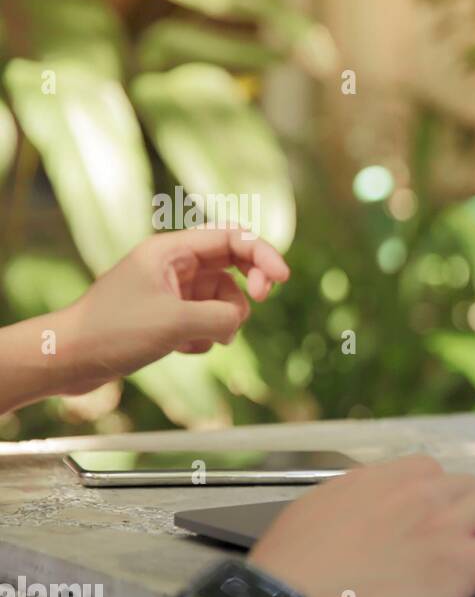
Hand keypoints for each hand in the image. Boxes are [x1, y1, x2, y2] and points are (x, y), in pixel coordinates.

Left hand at [51, 226, 289, 394]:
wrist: (69, 358)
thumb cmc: (113, 331)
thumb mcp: (176, 323)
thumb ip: (221, 317)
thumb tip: (237, 321)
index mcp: (171, 250)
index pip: (231, 238)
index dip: (263, 254)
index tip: (282, 279)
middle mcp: (173, 265)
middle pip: (232, 264)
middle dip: (250, 285)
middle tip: (262, 301)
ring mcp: (171, 292)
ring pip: (223, 298)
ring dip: (225, 320)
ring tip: (205, 339)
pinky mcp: (167, 317)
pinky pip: (206, 320)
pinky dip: (206, 336)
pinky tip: (185, 350)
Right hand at [248, 456, 474, 596]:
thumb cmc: (290, 573)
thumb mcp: (315, 511)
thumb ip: (350, 501)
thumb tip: (362, 509)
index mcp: (386, 478)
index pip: (439, 470)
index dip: (452, 497)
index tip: (451, 520)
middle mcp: (421, 492)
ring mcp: (446, 524)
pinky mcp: (463, 563)